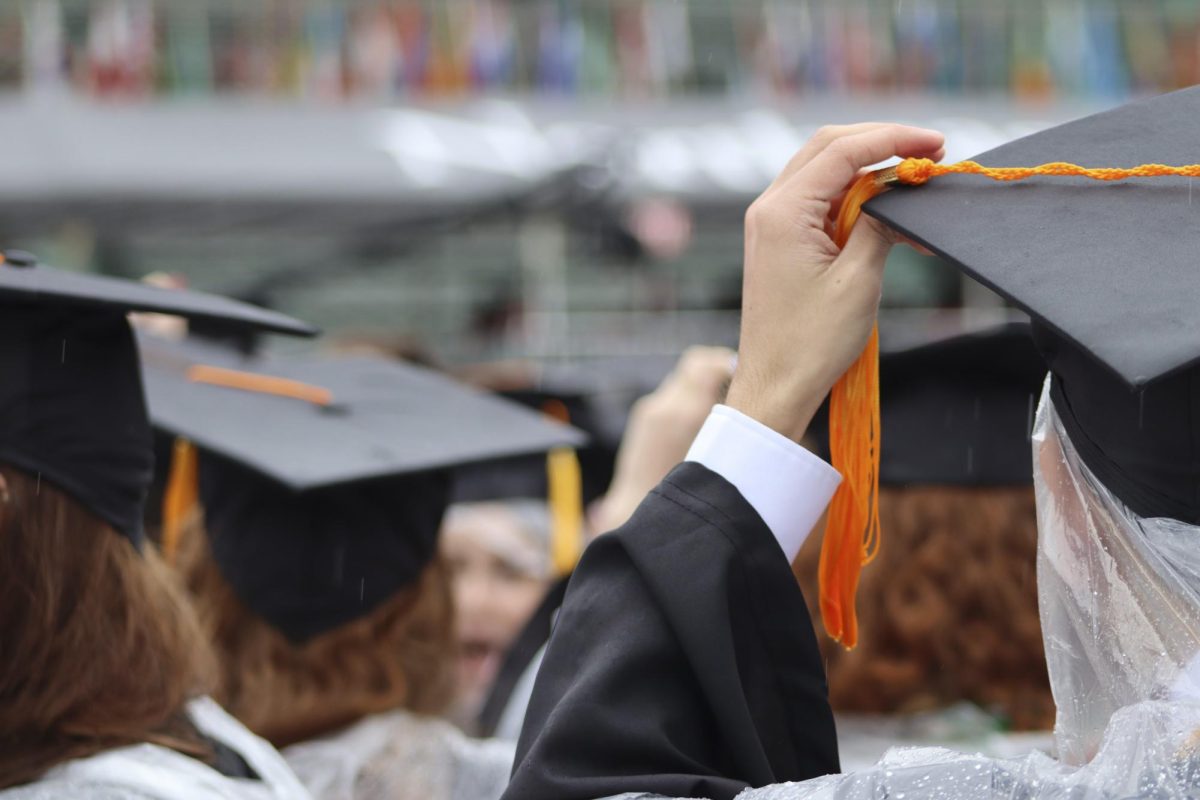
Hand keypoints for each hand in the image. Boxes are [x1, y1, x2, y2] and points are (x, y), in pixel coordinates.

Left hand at [591, 346, 735, 531]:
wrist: (635, 504)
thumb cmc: (688, 491)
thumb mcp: (716, 458)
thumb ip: (732, 428)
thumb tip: (755, 403)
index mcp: (686, 414)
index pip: (710, 366)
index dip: (732, 363)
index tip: (750, 374)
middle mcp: (666, 405)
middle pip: (697, 362)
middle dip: (719, 365)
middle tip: (740, 377)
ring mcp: (652, 407)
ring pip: (685, 375)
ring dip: (705, 380)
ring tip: (724, 397)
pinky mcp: (644, 413)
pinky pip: (673, 392)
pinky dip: (690, 394)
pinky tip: (704, 414)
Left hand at [726, 123, 944, 441]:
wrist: (775, 386)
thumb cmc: (811, 343)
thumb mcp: (858, 280)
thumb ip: (880, 225)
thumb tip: (900, 192)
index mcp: (783, 212)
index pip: (842, 150)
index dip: (893, 139)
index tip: (936, 144)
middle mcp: (769, 208)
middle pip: (829, 148)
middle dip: (881, 144)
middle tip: (930, 154)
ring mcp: (770, 223)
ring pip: (824, 172)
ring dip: (870, 170)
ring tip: (915, 182)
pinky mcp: (778, 241)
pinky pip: (819, 202)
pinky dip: (855, 199)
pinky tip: (889, 214)